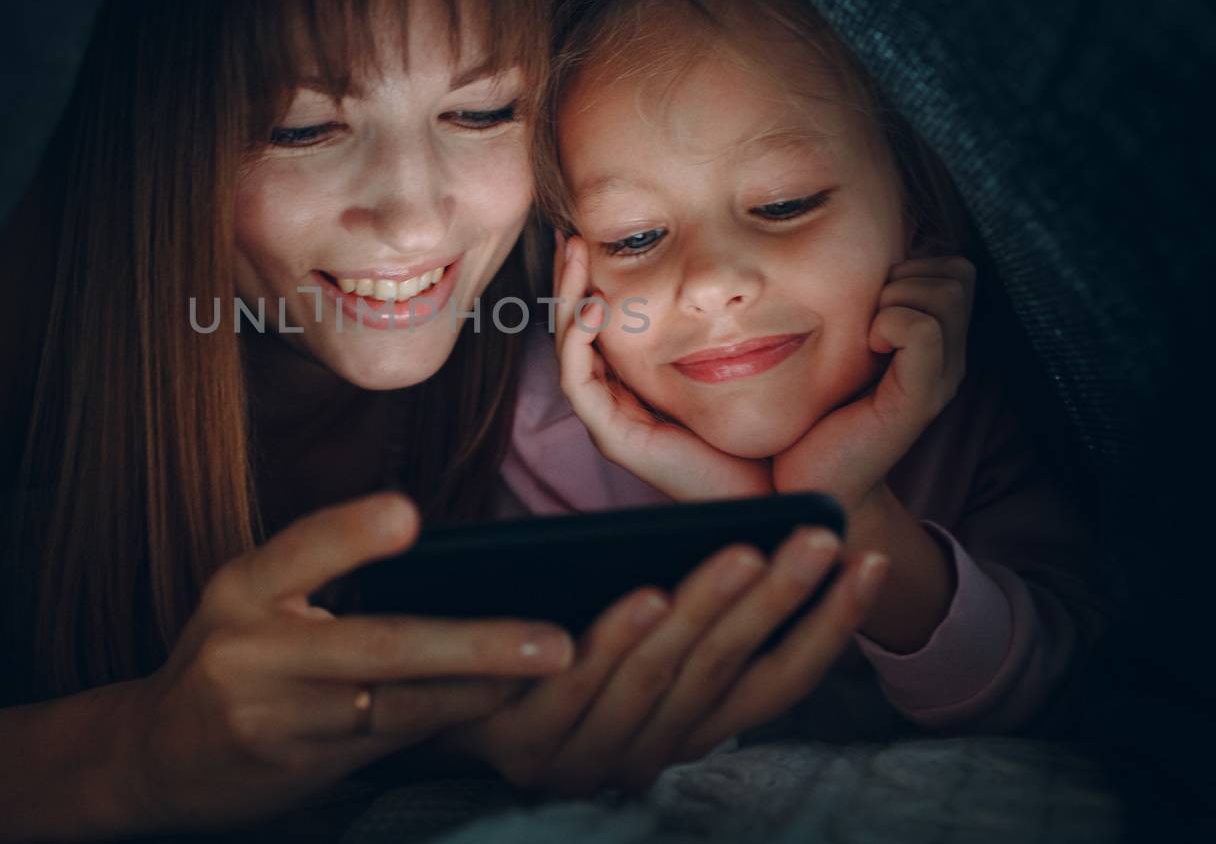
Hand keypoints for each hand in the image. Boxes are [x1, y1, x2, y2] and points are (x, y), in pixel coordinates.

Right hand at [107, 493, 573, 833]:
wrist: (154, 756)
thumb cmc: (227, 657)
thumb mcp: (248, 598)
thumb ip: (320, 572)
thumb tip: (436, 549)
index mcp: (240, 589)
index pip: (299, 550)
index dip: (351, 533)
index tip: (407, 514)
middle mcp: (251, 651)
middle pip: (376, 645)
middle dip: (472, 644)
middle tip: (549, 642)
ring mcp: (272, 718)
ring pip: (395, 706)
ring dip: (478, 692)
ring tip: (545, 673)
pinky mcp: (293, 769)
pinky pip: (386, 743)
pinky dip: (444, 722)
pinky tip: (493, 707)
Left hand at [441, 530, 889, 794]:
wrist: (428, 699)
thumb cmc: (539, 649)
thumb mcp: (620, 630)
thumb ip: (677, 604)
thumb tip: (753, 538)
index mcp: (680, 732)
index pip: (774, 686)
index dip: (827, 627)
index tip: (867, 560)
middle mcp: (646, 755)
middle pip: (727, 676)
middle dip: (780, 603)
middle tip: (818, 539)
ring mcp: (585, 756)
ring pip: (663, 679)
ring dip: (709, 612)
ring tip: (747, 552)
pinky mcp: (524, 745)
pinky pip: (580, 689)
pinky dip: (619, 640)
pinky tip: (648, 595)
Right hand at [554, 234, 772, 500]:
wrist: (773, 492)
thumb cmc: (761, 428)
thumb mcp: (736, 360)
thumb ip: (723, 323)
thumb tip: (731, 269)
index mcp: (636, 381)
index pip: (597, 322)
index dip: (588, 278)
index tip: (591, 233)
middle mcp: (616, 398)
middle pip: (574, 329)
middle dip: (568, 279)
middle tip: (570, 232)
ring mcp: (610, 418)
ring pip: (568, 349)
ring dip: (566, 299)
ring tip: (574, 255)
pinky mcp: (615, 437)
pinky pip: (580, 383)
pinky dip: (580, 343)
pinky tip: (594, 308)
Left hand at [772, 256, 974, 514]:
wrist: (812, 482)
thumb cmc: (816, 411)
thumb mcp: (841, 345)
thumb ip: (860, 307)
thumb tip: (847, 252)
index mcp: (935, 344)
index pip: (953, 267)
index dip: (911, 266)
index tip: (870, 301)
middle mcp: (949, 360)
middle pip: (956, 274)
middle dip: (906, 276)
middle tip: (867, 316)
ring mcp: (939, 381)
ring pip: (944, 293)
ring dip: (896, 297)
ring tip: (866, 334)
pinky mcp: (918, 401)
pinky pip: (922, 331)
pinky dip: (891, 324)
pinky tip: (868, 347)